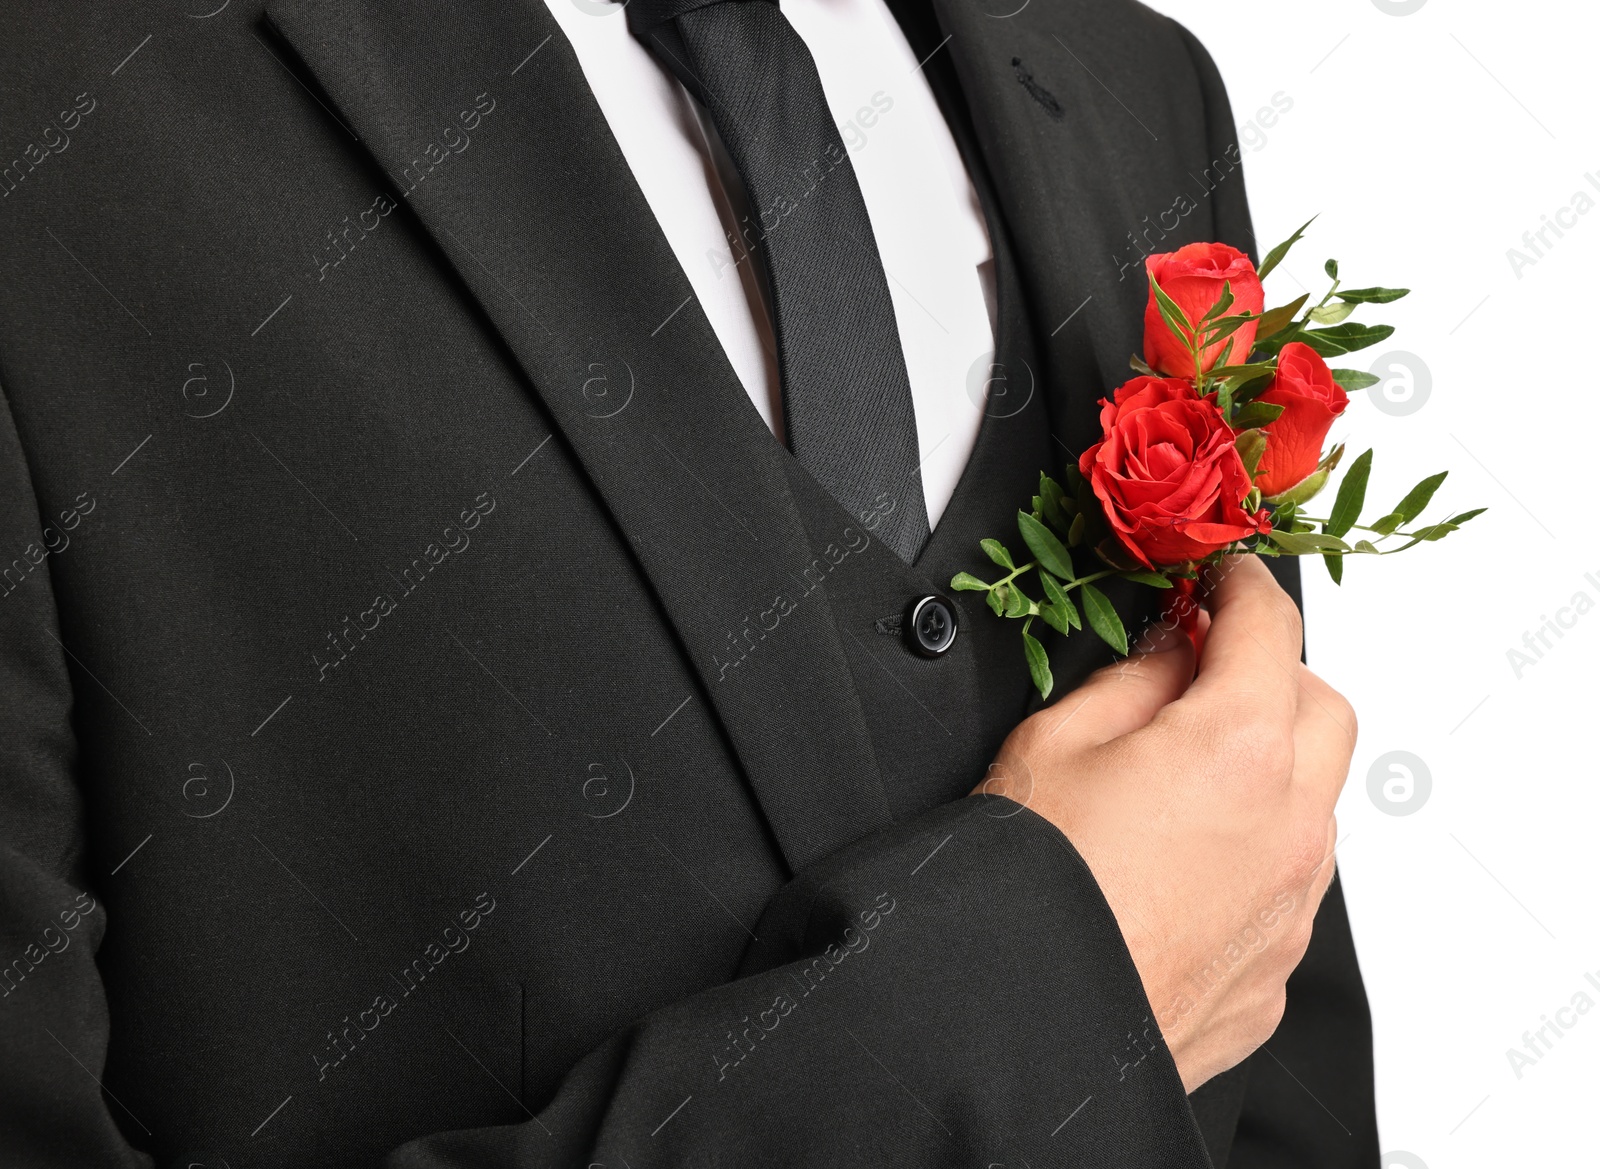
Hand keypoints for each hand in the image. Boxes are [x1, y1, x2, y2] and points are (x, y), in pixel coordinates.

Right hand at [975, 556, 1354, 1091]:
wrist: (1020, 1025)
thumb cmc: (1028, 887)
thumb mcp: (1053, 742)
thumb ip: (1130, 681)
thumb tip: (1169, 655)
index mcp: (1237, 750)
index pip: (1270, 631)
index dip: (1245, 588)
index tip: (1226, 579)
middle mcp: (1288, 829)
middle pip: (1324, 712)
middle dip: (1276, 676)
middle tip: (1208, 672)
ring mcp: (1290, 909)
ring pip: (1314, 805)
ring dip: (1271, 769)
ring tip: (1182, 778)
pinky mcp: (1272, 972)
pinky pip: (1286, 886)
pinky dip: (1252, 852)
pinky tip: (1178, 862)